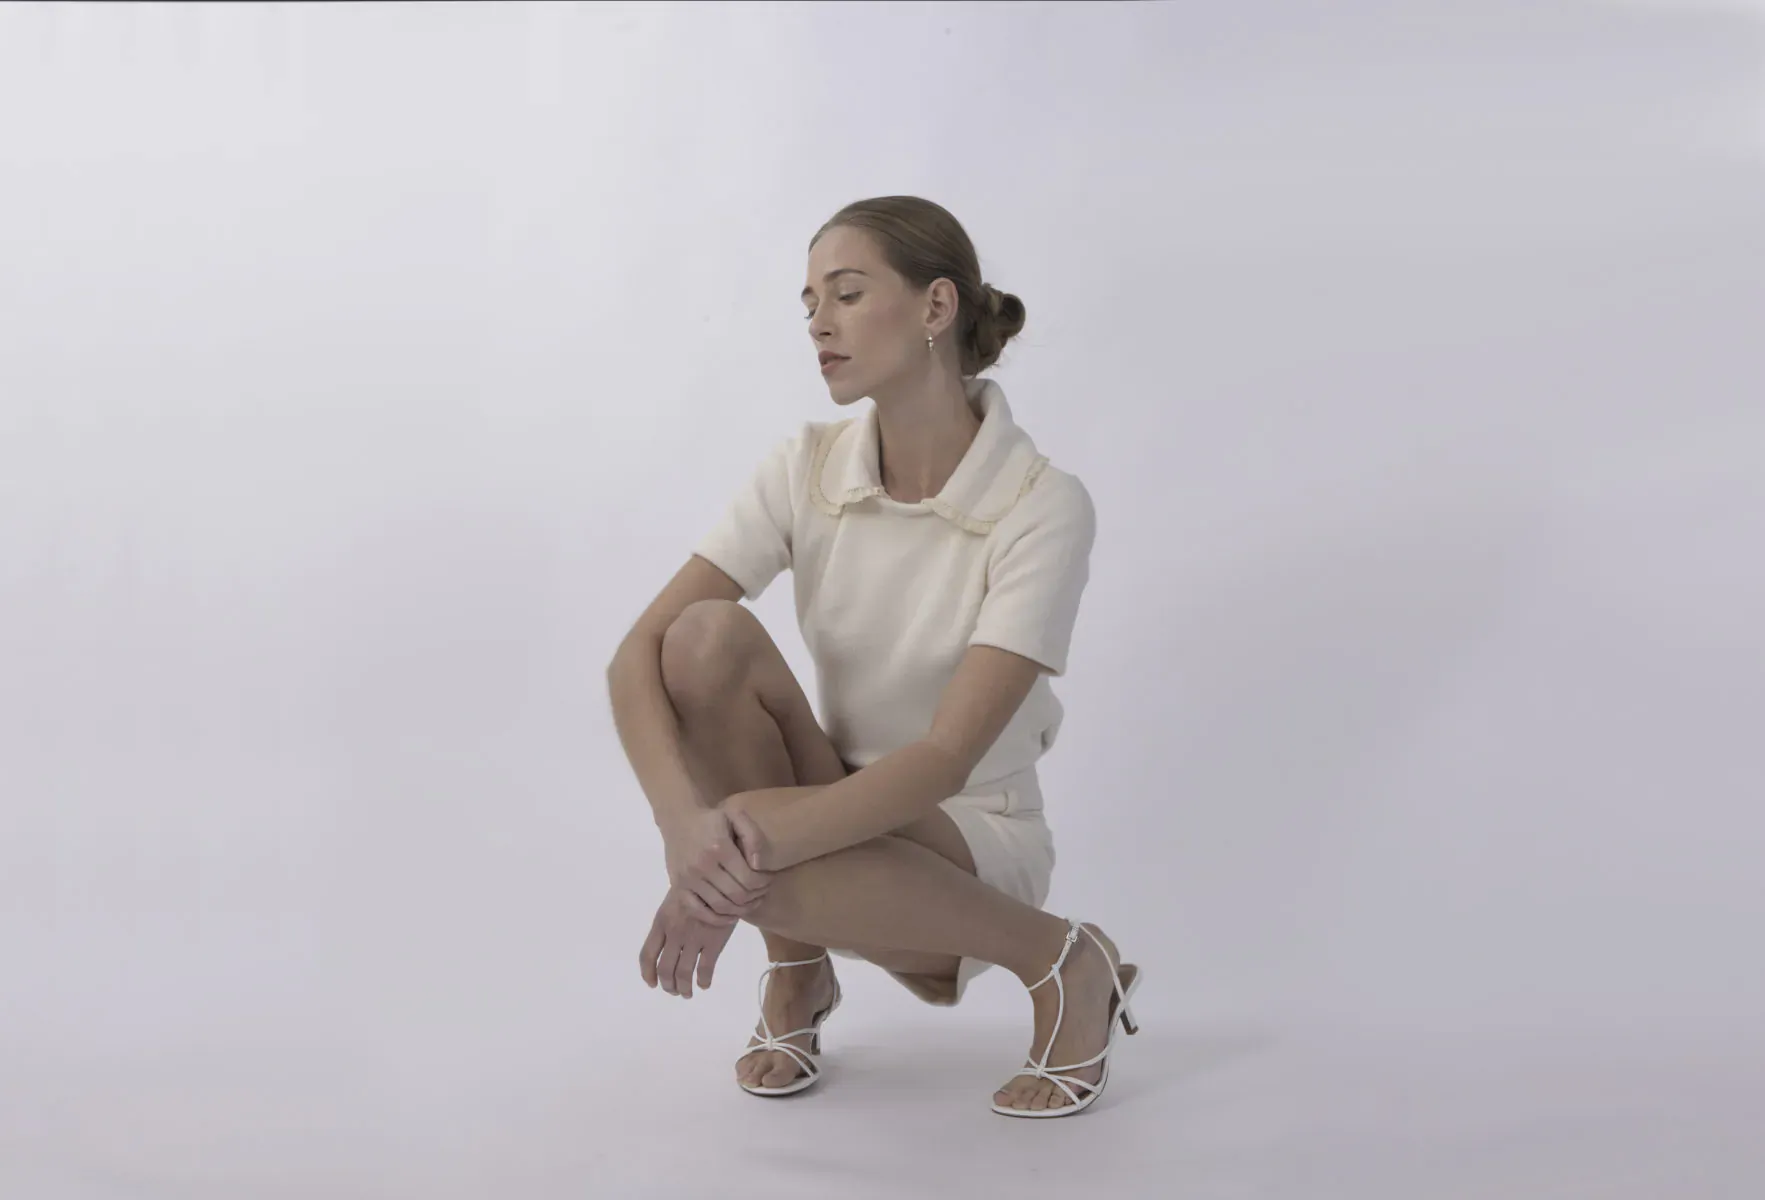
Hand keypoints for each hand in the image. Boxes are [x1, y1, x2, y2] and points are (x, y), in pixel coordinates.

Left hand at [639, 885, 735, 997]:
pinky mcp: (713, 942)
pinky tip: (704, 984)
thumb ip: (667, 922)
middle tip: (674, 991)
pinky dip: (702, 982)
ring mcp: (693, 939)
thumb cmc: (697, 888)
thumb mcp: (674, 901)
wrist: (721, 880)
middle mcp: (674, 933)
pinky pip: (704, 970)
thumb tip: (663, 946)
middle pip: (665, 969)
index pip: (647, 955)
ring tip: (687, 993)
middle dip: (668, 985)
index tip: (652, 984)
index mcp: (661, 922)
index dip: (647, 973)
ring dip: (683, 988)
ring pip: (683, 974)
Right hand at [661, 807, 772, 923]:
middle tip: (761, 892)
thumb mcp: (735, 816)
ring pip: (721, 906)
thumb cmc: (711, 819)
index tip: (768, 879)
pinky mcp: (678, 888)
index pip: (749, 878)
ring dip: (740, 910)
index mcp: (719, 847)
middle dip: (755, 897)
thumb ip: (753, 836)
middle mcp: (702, 865)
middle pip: (737, 895)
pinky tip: (730, 915)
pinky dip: (717, 919)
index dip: (763, 883)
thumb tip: (758, 865)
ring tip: (750, 903)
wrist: (679, 820)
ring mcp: (688, 879)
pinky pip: (699, 912)